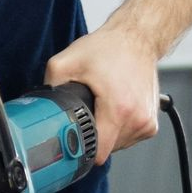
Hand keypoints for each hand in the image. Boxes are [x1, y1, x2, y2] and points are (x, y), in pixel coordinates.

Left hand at [44, 26, 159, 163]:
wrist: (138, 38)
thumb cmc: (109, 48)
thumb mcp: (67, 61)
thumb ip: (49, 86)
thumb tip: (39, 107)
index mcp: (118, 108)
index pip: (98, 154)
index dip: (82, 150)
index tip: (74, 140)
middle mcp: (137, 119)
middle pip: (106, 150)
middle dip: (93, 135)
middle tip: (89, 110)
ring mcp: (147, 123)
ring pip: (118, 146)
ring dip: (107, 132)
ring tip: (104, 106)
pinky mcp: (152, 123)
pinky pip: (129, 138)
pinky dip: (119, 128)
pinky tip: (116, 108)